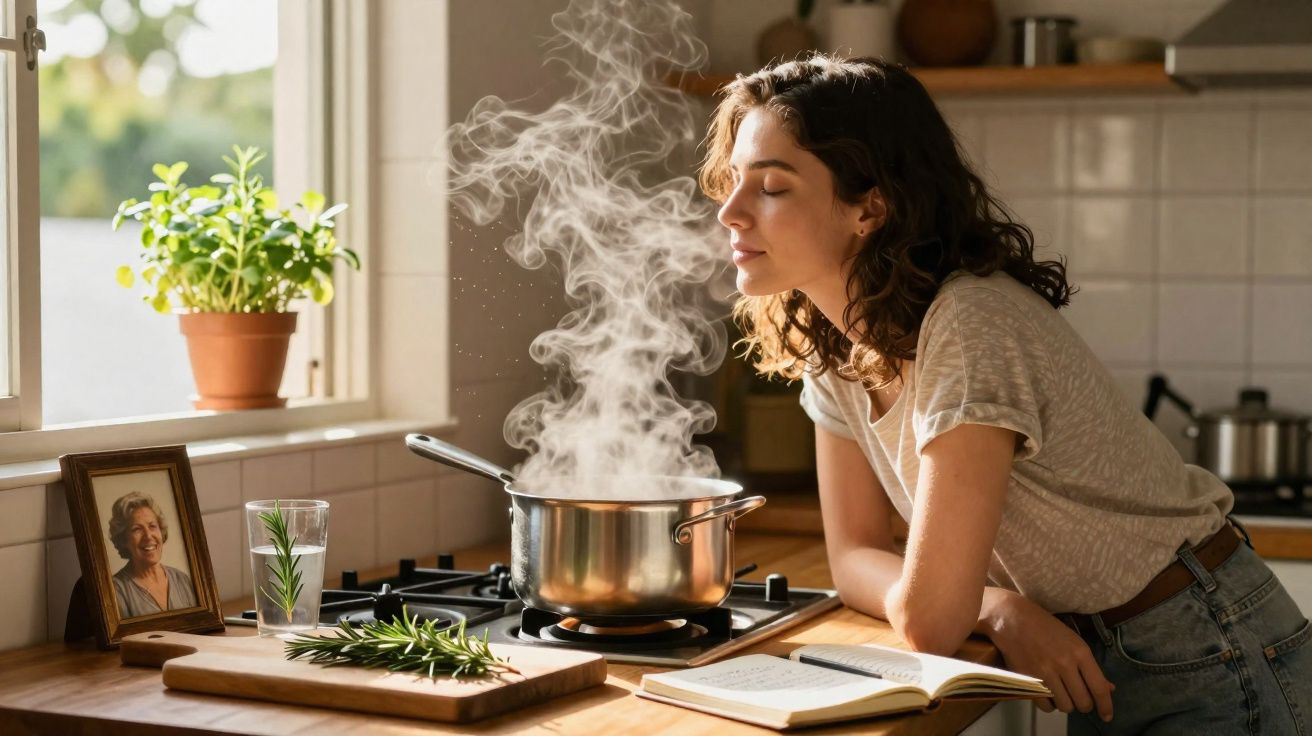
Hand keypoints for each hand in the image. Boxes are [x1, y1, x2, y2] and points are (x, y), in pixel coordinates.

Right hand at [980, 589, 1114, 721]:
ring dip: (1065, 704)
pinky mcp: (1029, 679)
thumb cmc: (1045, 627)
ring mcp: (1046, 673)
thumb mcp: (1073, 641)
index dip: (1106, 706)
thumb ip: (1090, 666)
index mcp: (1080, 653)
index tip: (1106, 716)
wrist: (1013, 618)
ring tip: (1061, 692)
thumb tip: (1108, 688)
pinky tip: (1047, 693)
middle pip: (1083, 702)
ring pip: (1065, 706)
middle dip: (1083, 704)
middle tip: (1077, 696)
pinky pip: (1045, 706)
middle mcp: (1065, 664)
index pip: (1099, 688)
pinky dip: (1048, 704)